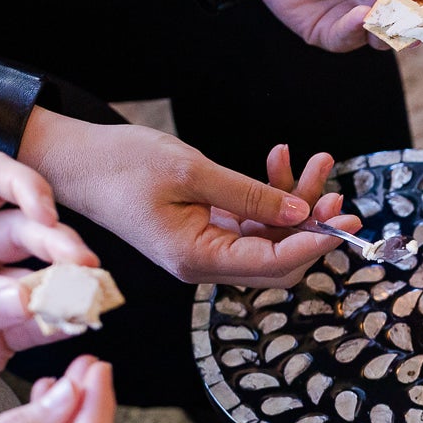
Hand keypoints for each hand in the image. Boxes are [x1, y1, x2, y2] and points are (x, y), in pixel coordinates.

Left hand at [0, 152, 94, 422]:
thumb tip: (31, 296)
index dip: (23, 187)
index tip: (46, 213)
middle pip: (28, 231)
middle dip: (59, 246)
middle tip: (83, 269)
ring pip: (43, 279)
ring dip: (69, 287)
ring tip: (88, 300)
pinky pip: (40, 323)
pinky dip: (61, 324)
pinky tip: (75, 325)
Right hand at [18, 108, 356, 285]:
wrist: (76, 159)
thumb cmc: (120, 164)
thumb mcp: (191, 172)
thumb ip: (249, 195)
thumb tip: (302, 212)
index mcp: (196, 259)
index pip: (272, 263)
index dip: (314, 244)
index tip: (346, 223)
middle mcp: (203, 263)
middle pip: (278, 258)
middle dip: (312, 226)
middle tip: (338, 194)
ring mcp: (204, 249)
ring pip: (268, 237)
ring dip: (296, 202)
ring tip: (315, 160)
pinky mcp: (203, 231)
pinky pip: (250, 222)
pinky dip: (269, 195)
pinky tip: (279, 159)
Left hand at [206, 0, 422, 51]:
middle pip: (413, 21)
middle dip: (410, 21)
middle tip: (402, 13)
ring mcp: (358, 15)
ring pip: (386, 39)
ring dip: (385, 31)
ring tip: (375, 12)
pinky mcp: (331, 31)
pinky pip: (351, 41)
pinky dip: (356, 32)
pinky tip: (356, 15)